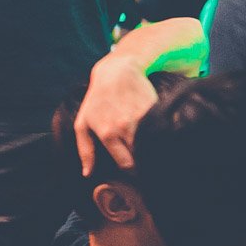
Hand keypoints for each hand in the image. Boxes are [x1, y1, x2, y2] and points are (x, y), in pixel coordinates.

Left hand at [74, 54, 156, 174]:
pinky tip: (157, 134)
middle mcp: (126, 128)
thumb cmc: (97, 100)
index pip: (126, 164)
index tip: (134, 169)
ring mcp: (142, 119)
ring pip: (153, 145)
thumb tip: (87, 173)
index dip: (131, 170)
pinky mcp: (155, 110)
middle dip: (144, 161)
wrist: (117, 72)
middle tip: (144, 160)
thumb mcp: (83, 123)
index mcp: (108, 134)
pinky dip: (161, 135)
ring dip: (153, 149)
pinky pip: (161, 130)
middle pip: (142, 156)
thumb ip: (85, 150)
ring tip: (150, 148)